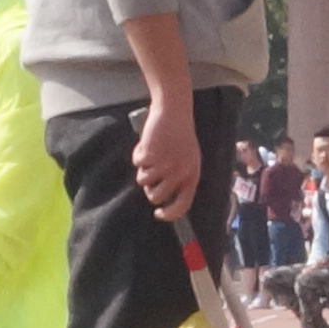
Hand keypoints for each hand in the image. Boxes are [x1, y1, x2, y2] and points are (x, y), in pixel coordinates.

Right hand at [132, 94, 203, 219]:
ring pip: (143, 181)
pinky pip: (136, 164)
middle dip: (149, 188)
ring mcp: (164, 165)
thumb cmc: (180, 136)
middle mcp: (179, 173)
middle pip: (156, 197)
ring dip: (143, 169)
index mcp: (192, 176)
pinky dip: (137, 154)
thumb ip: (180, 178)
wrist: (174, 113)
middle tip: (150, 174)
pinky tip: (147, 144)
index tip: (158, 213)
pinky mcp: (150, 155)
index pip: (182, 206)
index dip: (169, 214)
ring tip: (151, 154)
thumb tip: (164, 199)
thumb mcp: (188, 160)